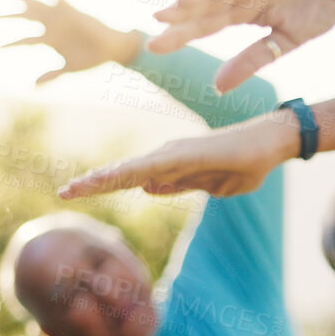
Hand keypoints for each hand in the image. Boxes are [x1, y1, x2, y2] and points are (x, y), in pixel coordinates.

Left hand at [1, 0, 143, 85]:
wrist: (112, 49)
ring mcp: (60, 17)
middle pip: (25, 17)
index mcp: (49, 40)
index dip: (10, 44)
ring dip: (21, 0)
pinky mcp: (71, 10)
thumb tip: (32, 87)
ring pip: (35, 5)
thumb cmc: (91, 59)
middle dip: (9, 15)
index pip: (25, 40)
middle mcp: (51, 26)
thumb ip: (51, 76)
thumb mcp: (68, 69)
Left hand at [59, 112, 298, 198]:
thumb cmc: (244, 162)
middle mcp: (168, 156)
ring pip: (135, 168)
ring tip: (79, 186)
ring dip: (108, 179)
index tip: (74, 193)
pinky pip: (159, 165)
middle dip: (94, 183)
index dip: (102, 185)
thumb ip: (177, 185)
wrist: (271, 142)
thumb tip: (145, 188)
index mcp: (171, 165)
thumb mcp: (208, 184)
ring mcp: (178, 154)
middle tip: (63, 192)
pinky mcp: (192, 153)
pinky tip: (119, 179)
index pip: (129, 178)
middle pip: (124, 172)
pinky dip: (136, 172)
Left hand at [149, 0, 334, 92]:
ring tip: (185, 1)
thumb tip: (217, 87)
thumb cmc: (323, 7)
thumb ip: (252, 60)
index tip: (156, 46)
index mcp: (246, 7)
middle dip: (186, 11)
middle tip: (160, 22)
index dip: (183, 32)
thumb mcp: (286, 42)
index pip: (208, 22)